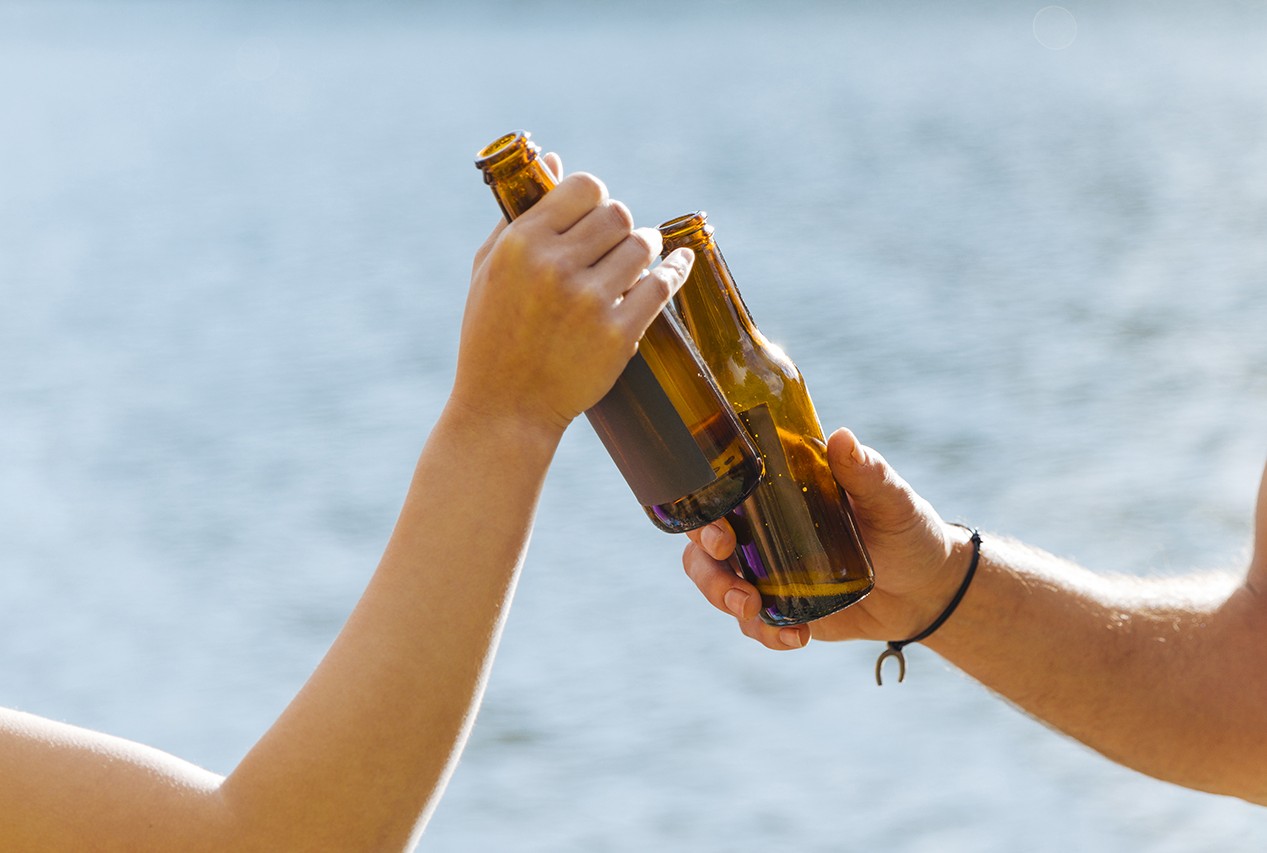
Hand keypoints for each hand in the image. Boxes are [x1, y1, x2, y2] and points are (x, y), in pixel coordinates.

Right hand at [453, 153, 694, 434]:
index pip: (584, 187)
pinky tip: (679, 265)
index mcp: (521, 243)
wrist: (504, 409)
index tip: (595, 216)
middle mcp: (555, 266)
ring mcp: (588, 302)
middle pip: (618, 214)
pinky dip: (675, 272)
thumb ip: (520, 212)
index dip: (596, 198)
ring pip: (643, 246)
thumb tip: (556, 160)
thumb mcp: (489, 268)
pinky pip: (660, 287)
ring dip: (645, 250)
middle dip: (621, 226)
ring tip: (636, 262)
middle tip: (617, 245)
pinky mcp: (617, 335)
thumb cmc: (491, 336)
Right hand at [683, 427, 976, 649]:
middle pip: (703, 546)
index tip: (720, 534)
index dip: (703, 513)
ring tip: (753, 612)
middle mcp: (761, 529)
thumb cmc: (907, 529)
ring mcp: (768, 571)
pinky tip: (795, 638)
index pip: (720, 494)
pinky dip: (765, 633)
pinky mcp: (782, 608)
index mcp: (775, 493)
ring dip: (724, 600)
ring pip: (717, 584)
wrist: (928, 589)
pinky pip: (754, 623)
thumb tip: (842, 438)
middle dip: (706, 569)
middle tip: (736, 586)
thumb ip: (866, 472)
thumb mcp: (890, 499)